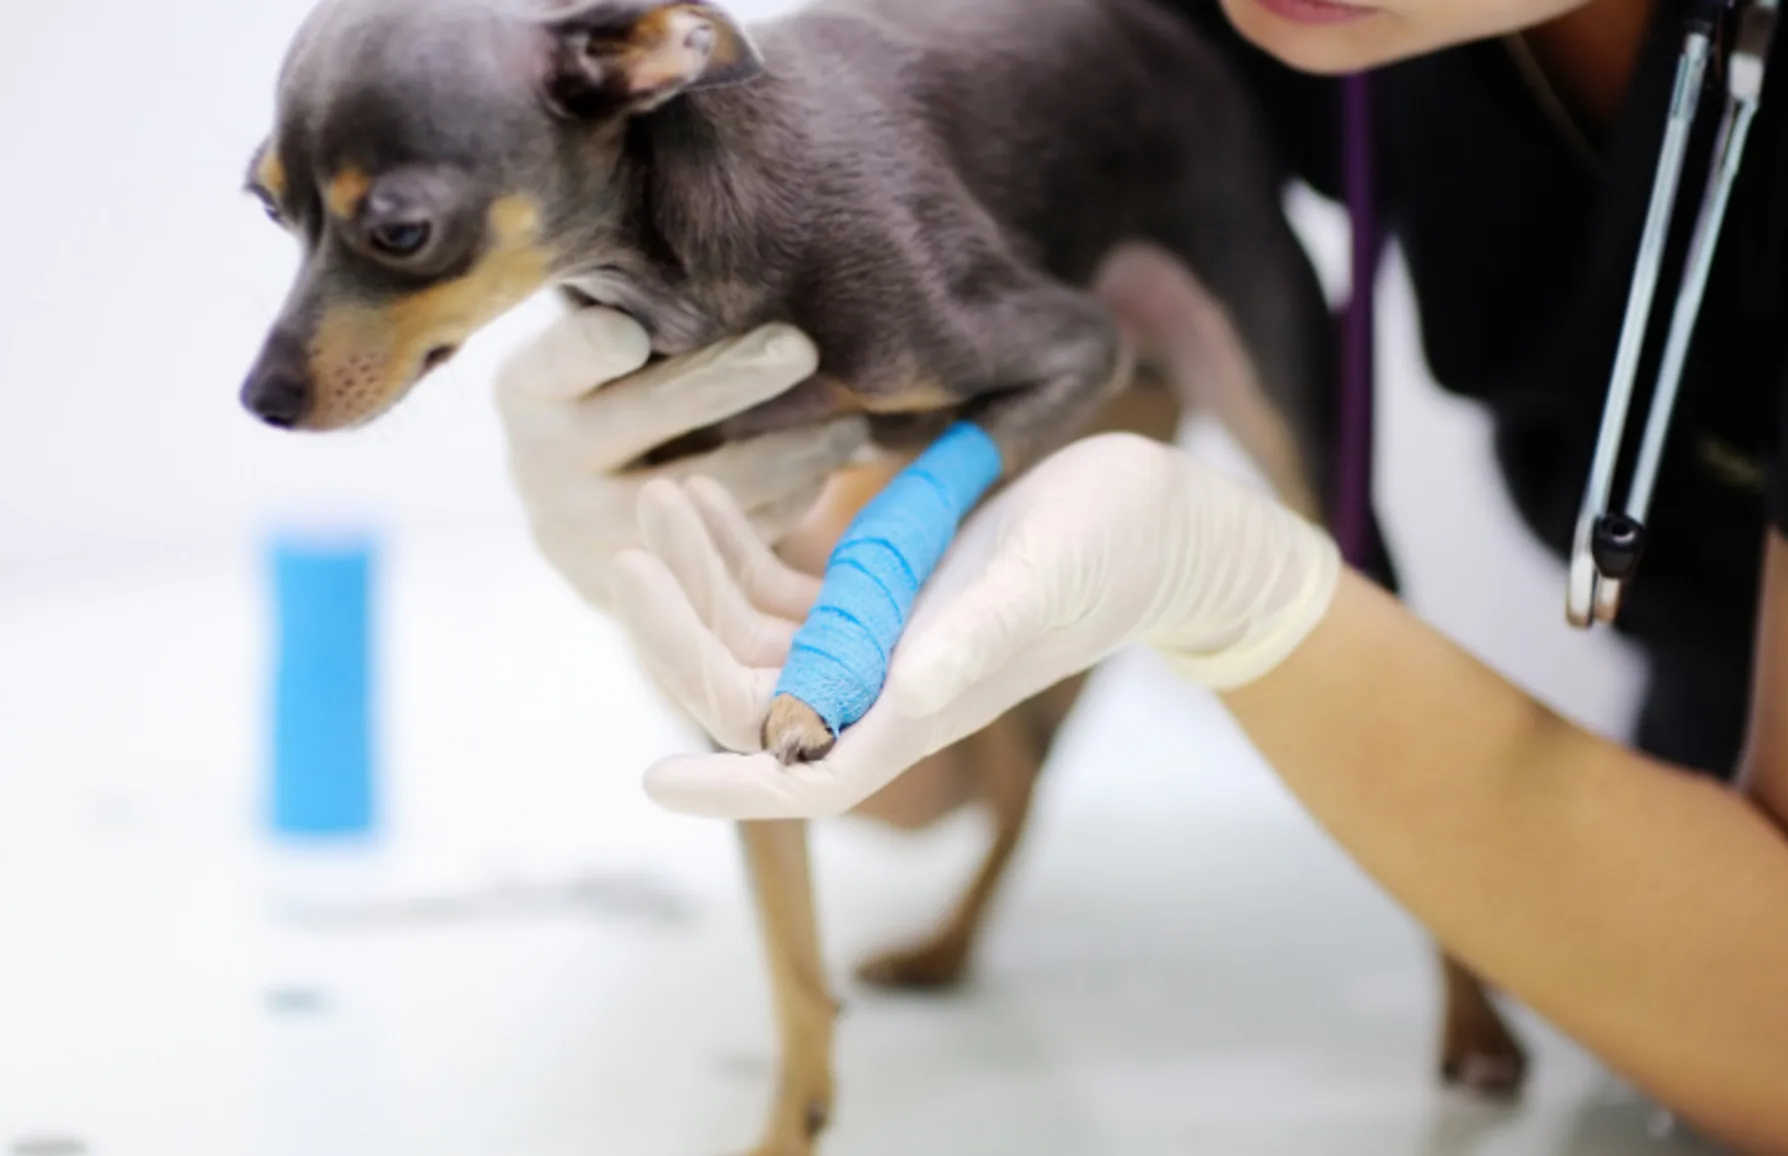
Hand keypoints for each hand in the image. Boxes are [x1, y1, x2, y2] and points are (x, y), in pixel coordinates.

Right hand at [492, 305, 867, 610]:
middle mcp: (542, 464)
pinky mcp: (637, 589)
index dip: (590, 350)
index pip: (559, 361)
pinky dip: (786, 504)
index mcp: (527, 390)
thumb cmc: (610, 396)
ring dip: (788, 454)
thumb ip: (647, 321)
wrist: (578, 508)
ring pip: (702, 489)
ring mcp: (584, 534)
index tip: (631, 334)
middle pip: (646, 415)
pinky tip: (826, 475)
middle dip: (730, 378)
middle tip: (800, 346)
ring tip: (852, 426)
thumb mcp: (601, 356)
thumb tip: (759, 296)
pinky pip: (727, 545)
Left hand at [610, 432, 1342, 818]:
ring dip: (703, 575)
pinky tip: (713, 492)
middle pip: (752, 693)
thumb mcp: (1039, 583)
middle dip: (684, 632)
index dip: (730, 789)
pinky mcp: (883, 589)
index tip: (651, 784)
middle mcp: (886, 685)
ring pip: (757, 634)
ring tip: (667, 493)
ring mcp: (880, 638)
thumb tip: (902, 698)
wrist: (1158, 518)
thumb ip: (971, 642)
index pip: (807, 774)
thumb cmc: (1111, 552)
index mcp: (920, 707)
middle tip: (629, 551)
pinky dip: (741, 547)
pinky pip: (786, 587)